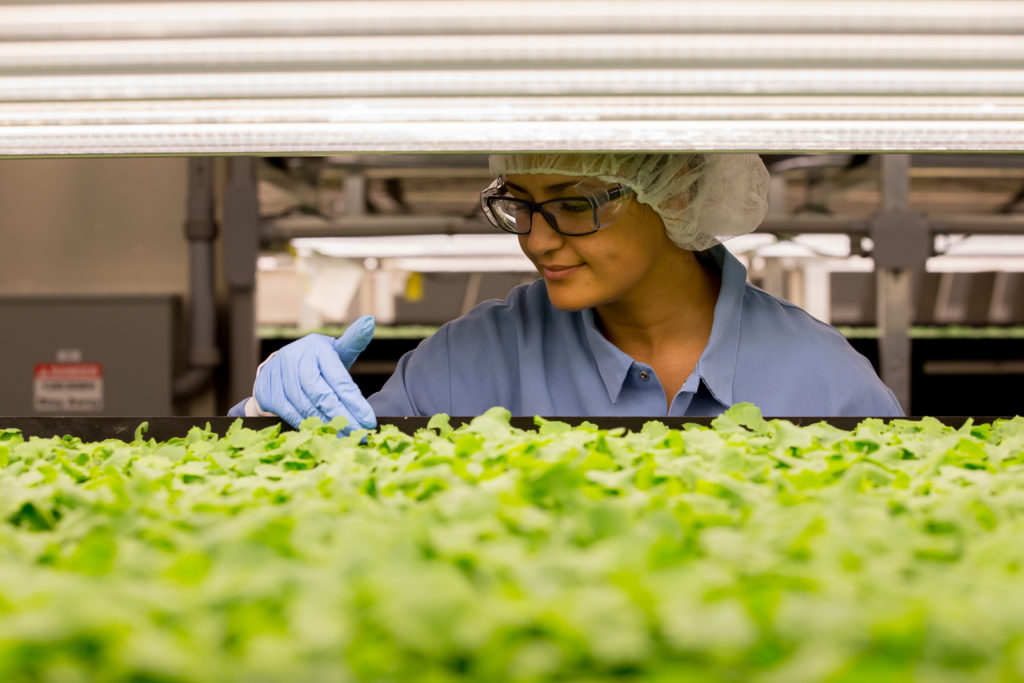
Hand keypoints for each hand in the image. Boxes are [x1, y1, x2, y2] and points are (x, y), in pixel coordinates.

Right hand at [254, 315, 376, 430]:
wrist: (279, 367)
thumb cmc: (317, 362)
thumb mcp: (336, 351)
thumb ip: (354, 341)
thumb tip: (370, 321)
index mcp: (318, 347)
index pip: (339, 378)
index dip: (355, 402)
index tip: (368, 421)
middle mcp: (296, 357)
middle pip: (322, 394)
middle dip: (342, 416)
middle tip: (358, 433)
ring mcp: (278, 373)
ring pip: (305, 405)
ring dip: (325, 424)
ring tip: (342, 436)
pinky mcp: (266, 388)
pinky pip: (288, 411)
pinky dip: (304, 424)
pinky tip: (319, 432)